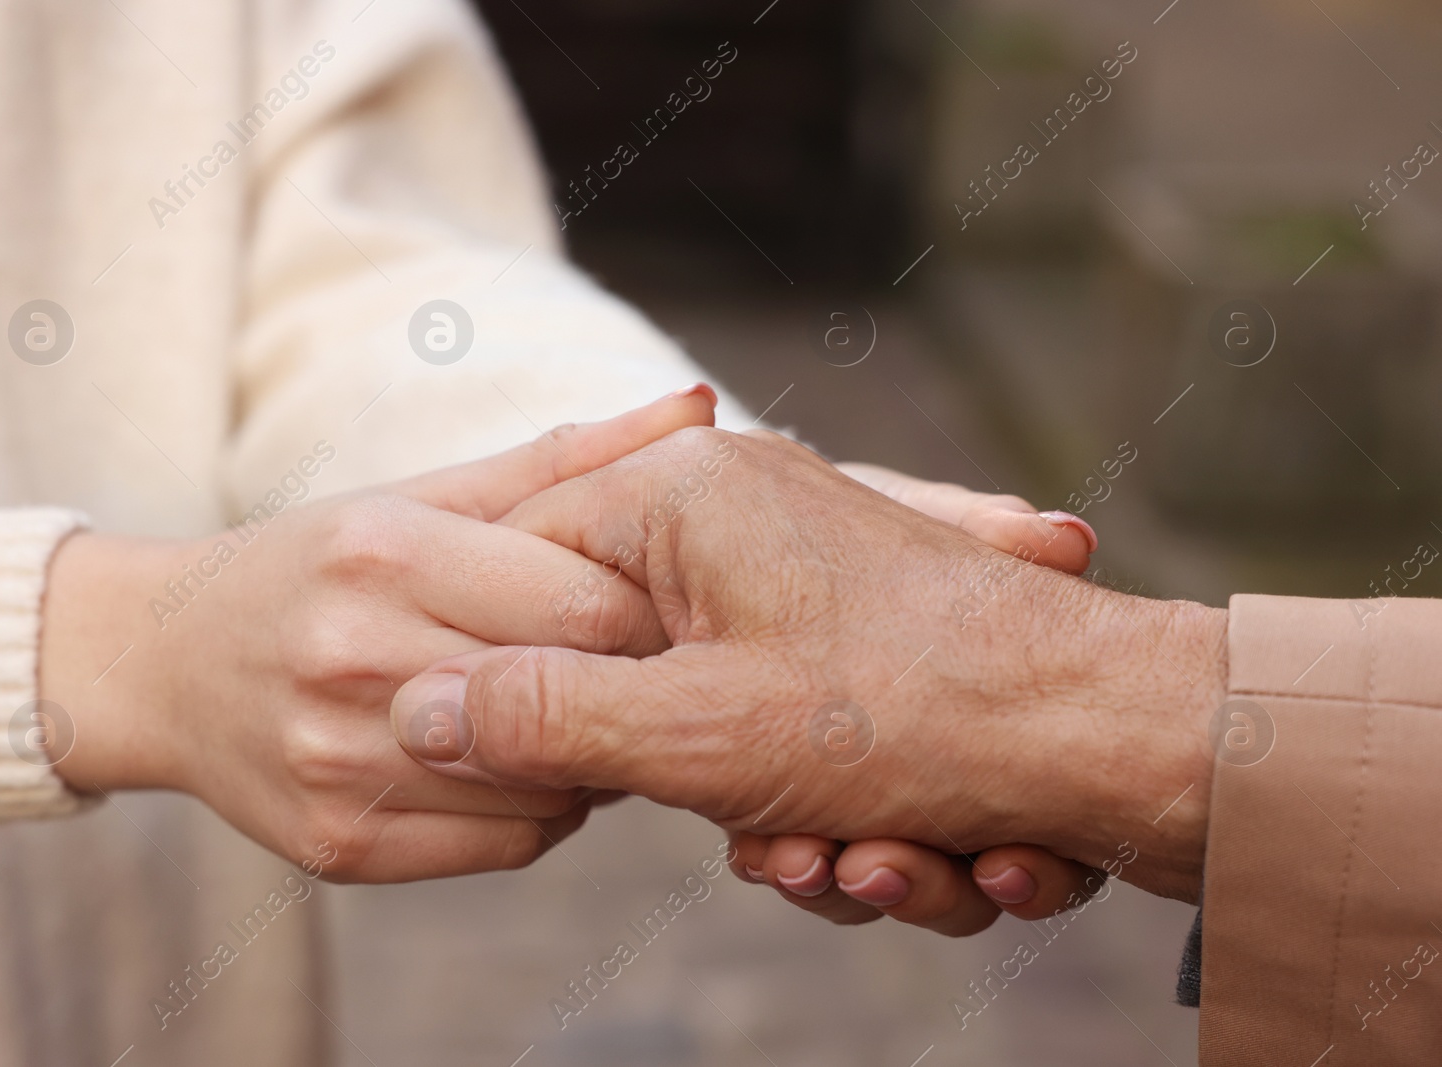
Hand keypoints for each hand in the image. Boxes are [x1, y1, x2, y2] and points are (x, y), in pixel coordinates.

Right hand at [36, 390, 714, 881]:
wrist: (161, 663)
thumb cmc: (321, 562)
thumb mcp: (427, 495)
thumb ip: (568, 462)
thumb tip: (699, 408)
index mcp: (384, 550)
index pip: (584, 603)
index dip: (652, 616)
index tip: (672, 613)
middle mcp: (352, 655)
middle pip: (569, 690)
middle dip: (634, 684)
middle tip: (655, 670)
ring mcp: (338, 760)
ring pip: (548, 785)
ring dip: (596, 754)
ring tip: (589, 713)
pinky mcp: (337, 844)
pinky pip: (504, 844)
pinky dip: (545, 810)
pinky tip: (533, 767)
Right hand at [391, 428, 1226, 899]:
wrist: (1131, 733)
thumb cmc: (911, 705)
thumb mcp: (694, 731)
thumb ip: (540, 719)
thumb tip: (416, 712)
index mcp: (681, 498)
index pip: (528, 569)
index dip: (523, 679)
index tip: (552, 762)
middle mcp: (745, 518)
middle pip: (639, 672)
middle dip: (714, 795)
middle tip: (790, 843)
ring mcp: (812, 581)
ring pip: (737, 737)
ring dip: (807, 834)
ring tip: (899, 862)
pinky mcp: (866, 644)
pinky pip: (814, 748)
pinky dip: (866, 820)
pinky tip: (948, 851)